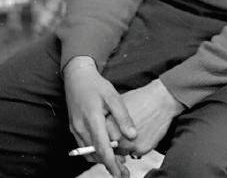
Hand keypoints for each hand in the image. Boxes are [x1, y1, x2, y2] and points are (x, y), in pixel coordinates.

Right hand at [64, 56, 135, 177]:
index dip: (111, 163)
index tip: (120, 173)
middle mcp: (81, 127)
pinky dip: (94, 152)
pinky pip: (84, 147)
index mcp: (92, 119)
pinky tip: (105, 152)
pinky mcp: (74, 128)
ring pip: (88, 152)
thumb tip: (133, 135)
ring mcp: (75, 129)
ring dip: (102, 160)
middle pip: (95, 154)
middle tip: (123, 173)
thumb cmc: (97, 85)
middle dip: (109, 165)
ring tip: (118, 164)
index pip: (102, 147)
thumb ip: (123, 116)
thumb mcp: (113, 96)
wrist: (77, 77)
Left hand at [108, 79, 183, 157]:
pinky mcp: (141, 149)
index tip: (111, 133)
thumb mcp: (118, 105)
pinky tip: (143, 132)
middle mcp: (117, 138)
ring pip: (124, 152)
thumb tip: (103, 127)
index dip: (106, 136)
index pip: (101, 139)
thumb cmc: (141, 99)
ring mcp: (129, 145)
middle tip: (125, 132)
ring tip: (136, 130)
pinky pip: (136, 152)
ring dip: (127, 145)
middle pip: (112, 147)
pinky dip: (139, 145)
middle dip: (117, 142)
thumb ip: (109, 119)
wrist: (160, 100)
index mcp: (108, 126)